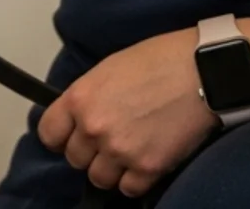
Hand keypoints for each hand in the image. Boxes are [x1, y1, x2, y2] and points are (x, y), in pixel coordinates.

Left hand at [38, 29, 217, 197]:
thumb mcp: (107, 70)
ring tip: (127, 154)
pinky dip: (135, 180)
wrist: (201, 72)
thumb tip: (80, 116)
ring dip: (110, 169)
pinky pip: (128, 188)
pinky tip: (144, 163)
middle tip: (107, 142)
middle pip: (74, 159)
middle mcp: (94, 127)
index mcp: (79, 99)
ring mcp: (120, 150)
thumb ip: (87, 97)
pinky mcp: (148, 167)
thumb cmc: (158, 61)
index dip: (59, 137)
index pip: (48, 133)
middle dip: (89, 152)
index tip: (68, 138)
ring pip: (99, 178)